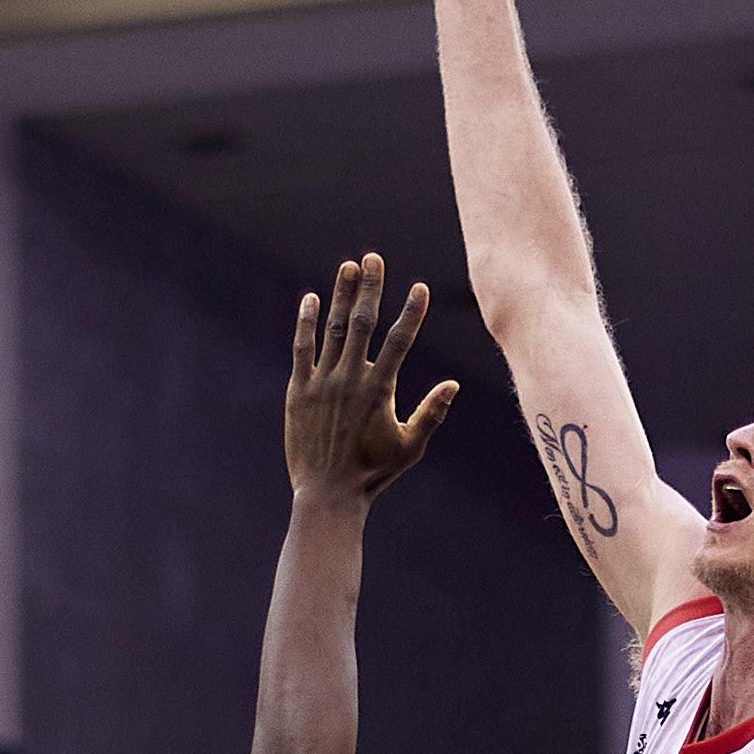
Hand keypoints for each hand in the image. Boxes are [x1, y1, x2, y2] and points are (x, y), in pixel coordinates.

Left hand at [285, 254, 456, 505]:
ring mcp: (322, 383)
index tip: (419, 287)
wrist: (327, 494)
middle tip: (374, 258)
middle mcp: (350, 379)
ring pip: (334, 329)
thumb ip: (432, 413)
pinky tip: (311, 299)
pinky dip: (306, 322)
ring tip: (348, 267)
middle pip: (363, 323)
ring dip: (342, 295)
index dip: (411, 312)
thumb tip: (454, 384)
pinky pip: (302, 349)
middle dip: (371, 287)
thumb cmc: (372, 473)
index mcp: (380, 390)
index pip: (399, 341)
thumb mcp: (410, 447)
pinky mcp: (298, 391)